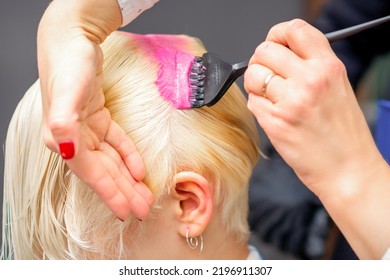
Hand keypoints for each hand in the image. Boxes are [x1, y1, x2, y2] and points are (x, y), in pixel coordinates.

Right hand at [37, 0, 152, 219]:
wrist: (74, 39)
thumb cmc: (69, 63)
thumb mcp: (67, 92)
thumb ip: (64, 122)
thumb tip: (64, 149)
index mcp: (63, 138)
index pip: (91, 173)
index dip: (110, 194)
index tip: (127, 212)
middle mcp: (73, 138)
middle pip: (104, 172)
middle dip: (124, 193)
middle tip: (143, 210)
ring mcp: (86, 129)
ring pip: (111, 161)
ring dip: (128, 180)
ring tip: (144, 196)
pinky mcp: (98, 118)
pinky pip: (116, 143)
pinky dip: (128, 156)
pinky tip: (139, 169)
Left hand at [244, 19, 382, 196]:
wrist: (347, 170)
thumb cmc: (343, 132)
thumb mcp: (337, 87)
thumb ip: (310, 66)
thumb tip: (279, 54)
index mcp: (328, 66)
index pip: (294, 30)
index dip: (276, 34)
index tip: (272, 45)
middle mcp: (310, 79)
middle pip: (264, 51)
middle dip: (260, 62)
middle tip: (267, 75)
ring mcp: (291, 101)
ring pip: (252, 76)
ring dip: (256, 86)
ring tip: (272, 99)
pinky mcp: (275, 122)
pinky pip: (252, 102)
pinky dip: (258, 107)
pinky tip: (275, 116)